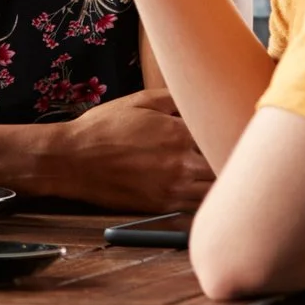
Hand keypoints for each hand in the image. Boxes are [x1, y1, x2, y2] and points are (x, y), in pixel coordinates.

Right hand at [50, 90, 214, 213]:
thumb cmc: (104, 127)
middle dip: (228, 157)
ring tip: (218, 170)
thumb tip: (200, 97)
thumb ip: (175, 98)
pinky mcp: (161, 206)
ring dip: (218, 180)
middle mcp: (181, 163)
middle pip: (224, 165)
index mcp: (179, 133)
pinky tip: (199, 188)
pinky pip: (196, 207)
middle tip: (230, 152)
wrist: (72, 160)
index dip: (230, 133)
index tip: (232, 130)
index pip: (222, 135)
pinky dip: (203, 199)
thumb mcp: (139, 101)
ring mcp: (172, 188)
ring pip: (214, 190)